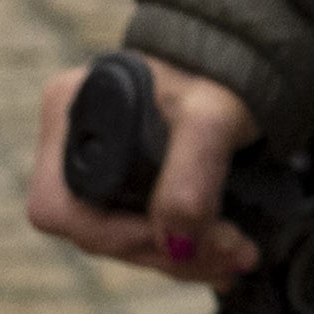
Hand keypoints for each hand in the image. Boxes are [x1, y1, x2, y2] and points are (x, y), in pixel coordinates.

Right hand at [26, 60, 260, 285]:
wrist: (251, 55)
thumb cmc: (223, 74)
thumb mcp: (210, 117)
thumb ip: (188, 178)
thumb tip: (173, 245)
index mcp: (68, 110)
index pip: (63, 207)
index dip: (120, 238)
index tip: (184, 242)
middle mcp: (71, 138)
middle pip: (94, 229)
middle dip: (165, 254)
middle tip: (232, 258)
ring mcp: (96, 159)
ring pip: (121, 234)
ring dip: (180, 257)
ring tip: (238, 258)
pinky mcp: (126, 177)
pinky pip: (142, 226)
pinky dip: (181, 246)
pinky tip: (223, 254)